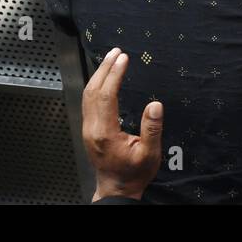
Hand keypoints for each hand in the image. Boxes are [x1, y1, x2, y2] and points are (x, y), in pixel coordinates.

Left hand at [84, 48, 163, 200]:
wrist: (118, 189)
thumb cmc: (134, 174)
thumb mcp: (149, 154)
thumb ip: (152, 129)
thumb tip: (155, 105)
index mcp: (105, 133)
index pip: (106, 96)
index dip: (114, 75)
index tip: (123, 59)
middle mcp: (92, 129)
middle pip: (93, 91)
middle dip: (104, 68)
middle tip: (116, 52)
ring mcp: (88, 129)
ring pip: (87, 95)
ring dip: (98, 75)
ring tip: (110, 59)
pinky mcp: (89, 130)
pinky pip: (88, 102)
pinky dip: (95, 85)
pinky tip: (103, 78)